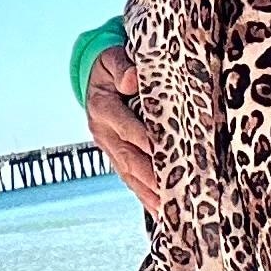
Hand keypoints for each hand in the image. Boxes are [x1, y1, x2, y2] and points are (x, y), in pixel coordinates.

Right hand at [87, 46, 160, 214]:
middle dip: (151, 177)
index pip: (124, 125)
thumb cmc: (113, 65)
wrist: (97, 78)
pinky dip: (146, 197)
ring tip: (171, 211)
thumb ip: (122, 67)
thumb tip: (133, 80)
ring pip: (130, 175)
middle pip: (128, 158)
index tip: (163, 150)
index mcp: (101, 107)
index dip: (143, 138)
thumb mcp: (113, 57)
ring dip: (150, 193)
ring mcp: (109, 149)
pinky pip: (131, 180)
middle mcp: (103, 133)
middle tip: (173, 192)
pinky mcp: (116, 158)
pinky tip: (162, 213)